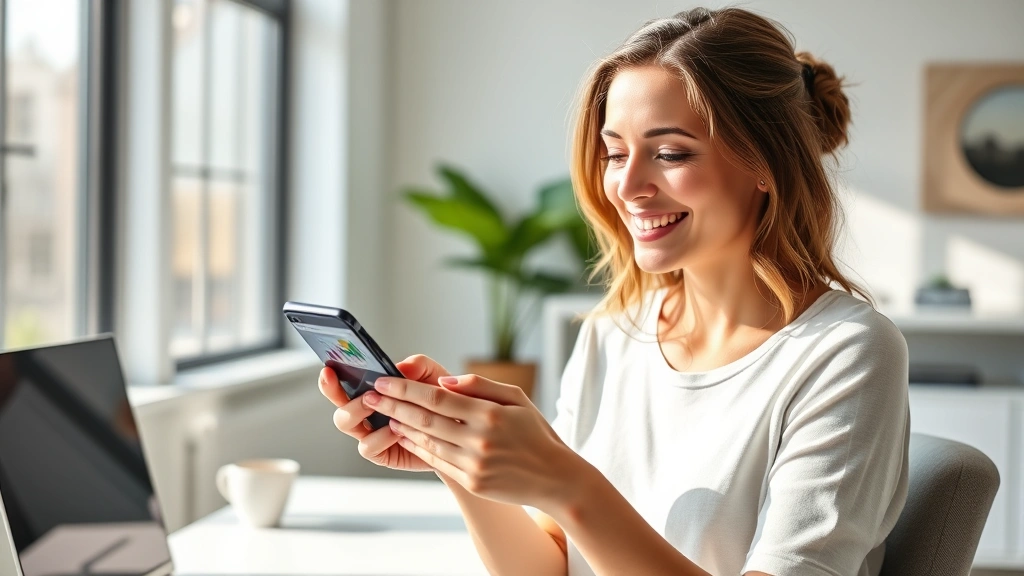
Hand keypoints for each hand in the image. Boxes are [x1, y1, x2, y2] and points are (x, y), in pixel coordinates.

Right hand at [318, 354, 450, 472]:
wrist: (458, 429)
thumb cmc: (440, 400)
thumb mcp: (433, 375)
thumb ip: (418, 365)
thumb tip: (401, 367)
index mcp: (372, 391)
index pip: (342, 384)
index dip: (330, 379)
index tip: (329, 369)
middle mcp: (366, 413)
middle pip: (338, 406)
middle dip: (340, 396)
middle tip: (365, 392)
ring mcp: (371, 433)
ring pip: (346, 424)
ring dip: (359, 412)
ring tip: (380, 406)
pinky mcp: (381, 453)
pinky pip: (368, 446)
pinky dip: (380, 436)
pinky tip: (398, 430)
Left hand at [369, 373, 579, 509]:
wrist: (555, 478)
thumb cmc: (536, 433)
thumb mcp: (517, 398)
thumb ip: (481, 386)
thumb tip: (445, 382)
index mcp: (489, 414)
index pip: (436, 399)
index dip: (406, 389)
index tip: (384, 381)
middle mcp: (479, 440)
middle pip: (425, 420)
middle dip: (393, 406)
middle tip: (370, 396)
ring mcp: (474, 464)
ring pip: (427, 442)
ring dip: (402, 427)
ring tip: (384, 415)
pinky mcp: (472, 482)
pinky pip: (437, 461)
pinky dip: (418, 448)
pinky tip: (406, 437)